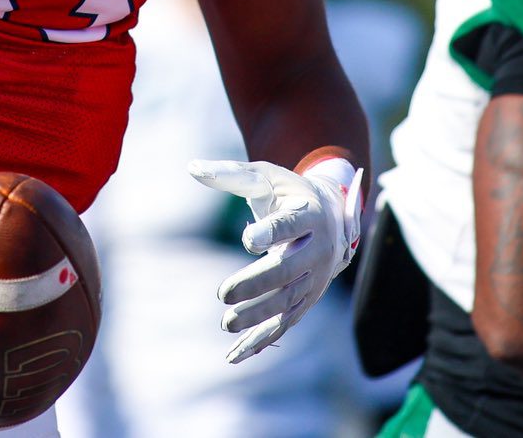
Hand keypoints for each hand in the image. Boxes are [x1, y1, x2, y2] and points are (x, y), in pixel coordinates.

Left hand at [188, 157, 363, 362]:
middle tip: (224, 293)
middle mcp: (317, 250)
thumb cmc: (287, 193)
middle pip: (287, 270)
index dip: (271, 232)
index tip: (247, 238)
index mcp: (308, 214)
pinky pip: (284, 323)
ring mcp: (314, 279)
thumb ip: (230, 174)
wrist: (330, 216)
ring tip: (226, 322)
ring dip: (257, 316)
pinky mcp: (306, 300)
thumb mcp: (264, 177)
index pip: (290, 225)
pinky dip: (261, 340)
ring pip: (286, 302)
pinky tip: (234, 354)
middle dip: (256, 284)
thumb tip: (192, 168)